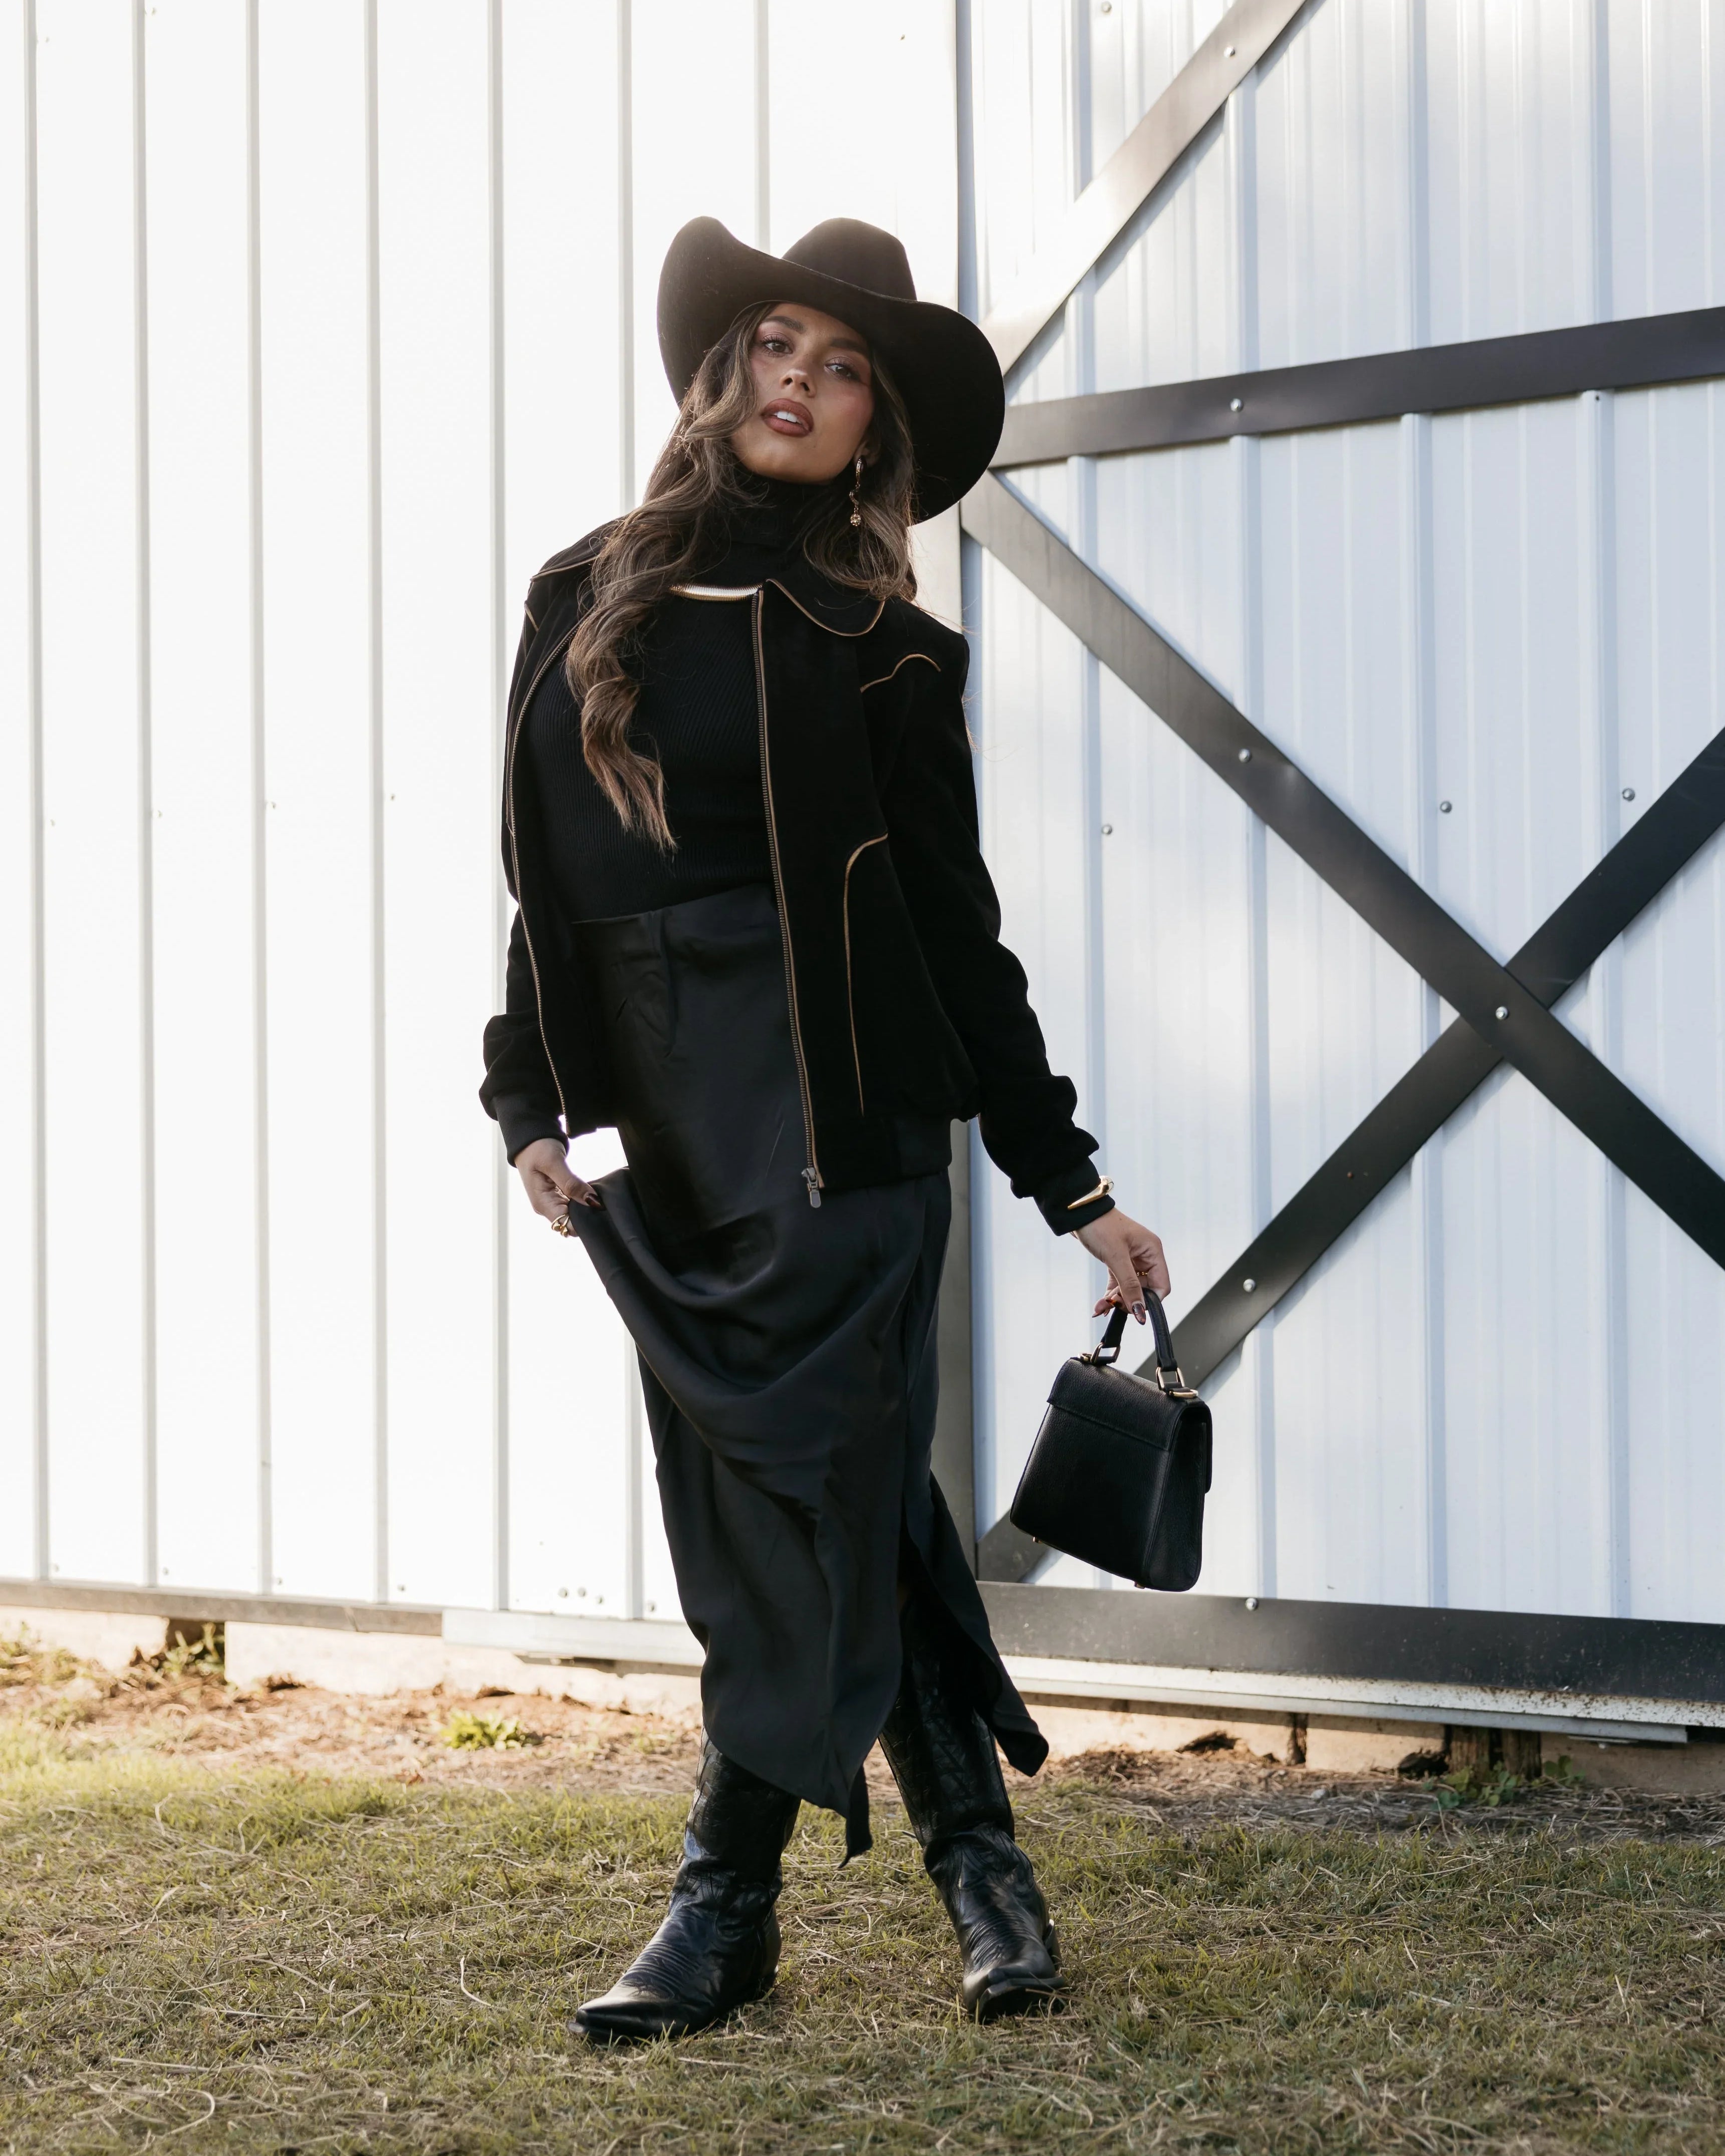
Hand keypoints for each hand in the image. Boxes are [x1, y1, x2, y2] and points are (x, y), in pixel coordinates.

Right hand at [514, 1138, 602, 1228]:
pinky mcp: (557, 1195)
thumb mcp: (554, 1163)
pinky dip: (582, 1198)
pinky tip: (589, 1192)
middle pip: (571, 1222)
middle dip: (587, 1214)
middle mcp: (546, 1207)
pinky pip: (573, 1203)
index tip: (598, 1211)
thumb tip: (592, 1202)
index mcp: (542, 1204)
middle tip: (601, 1202)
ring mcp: (552, 1201)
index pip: (566, 1225)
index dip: (584, 1221)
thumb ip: (572, 1184)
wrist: (530, 1138)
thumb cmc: (537, 1148)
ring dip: (586, 1207)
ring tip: (597, 1196)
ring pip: (574, 1213)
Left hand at [1075, 1208, 1168, 1324]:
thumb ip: (1129, 1286)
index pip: (1161, 1286)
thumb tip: (1140, 1312)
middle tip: (1112, 1305)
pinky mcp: (1117, 1261)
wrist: (1078, 1212)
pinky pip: (1119, 1283)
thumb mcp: (1115, 1257)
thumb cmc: (1100, 1227)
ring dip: (1116, 1299)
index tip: (1134, 1311)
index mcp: (1152, 1251)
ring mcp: (1132, 1259)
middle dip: (1128, 1301)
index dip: (1149, 1301)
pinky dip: (1111, 1294)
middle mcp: (1145, 1255)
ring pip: (1130, 1288)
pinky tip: (1100, 1304)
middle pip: (1145, 1289)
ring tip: (1100, 1307)